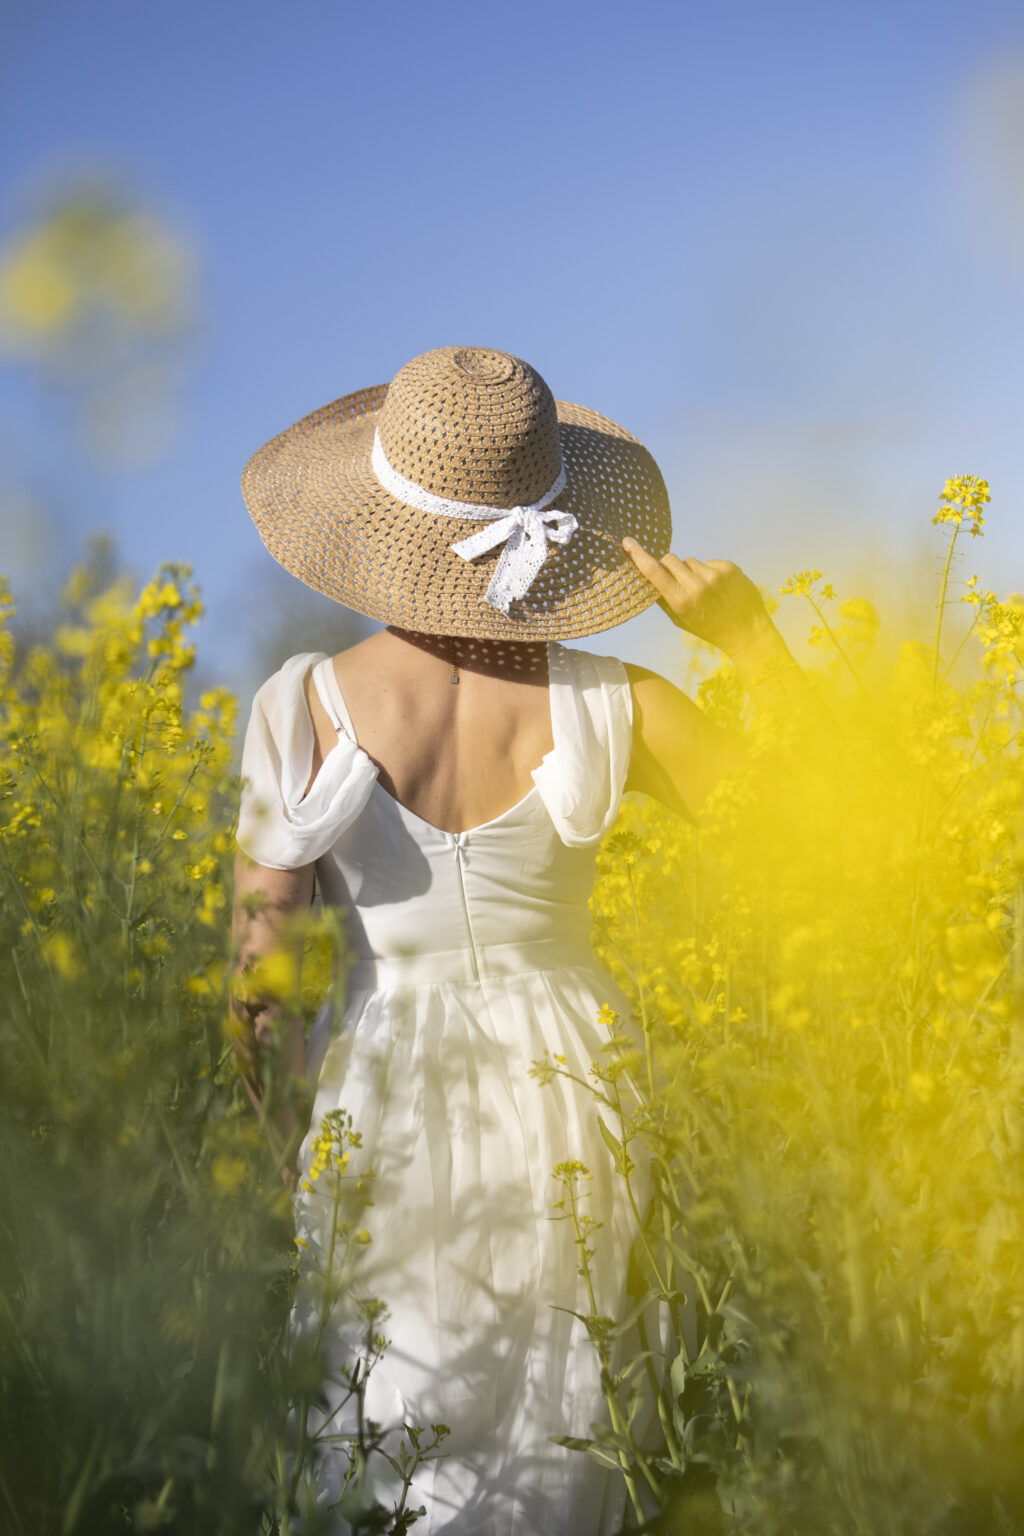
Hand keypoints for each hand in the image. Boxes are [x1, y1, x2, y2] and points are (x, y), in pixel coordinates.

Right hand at [623, 539, 773, 656]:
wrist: (746, 631)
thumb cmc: (708, 627)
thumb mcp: (680, 619)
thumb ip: (663, 598)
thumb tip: (647, 578)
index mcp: (680, 601)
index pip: (653, 572)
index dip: (638, 555)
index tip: (627, 542)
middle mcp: (696, 586)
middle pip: (670, 559)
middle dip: (669, 566)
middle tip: (678, 580)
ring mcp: (714, 575)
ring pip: (690, 561)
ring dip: (691, 571)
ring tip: (705, 589)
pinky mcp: (729, 568)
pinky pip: (709, 562)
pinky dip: (709, 571)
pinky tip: (719, 587)